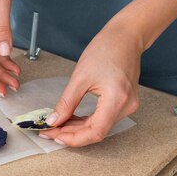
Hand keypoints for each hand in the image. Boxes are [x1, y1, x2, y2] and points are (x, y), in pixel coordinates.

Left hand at [40, 15, 143, 146]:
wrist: (125, 37)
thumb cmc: (106, 49)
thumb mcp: (80, 77)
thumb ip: (66, 102)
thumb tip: (53, 120)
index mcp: (117, 100)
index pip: (95, 132)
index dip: (73, 138)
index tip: (54, 135)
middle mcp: (126, 106)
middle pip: (96, 131)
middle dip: (71, 133)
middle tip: (48, 131)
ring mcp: (127, 105)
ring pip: (99, 126)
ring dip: (77, 128)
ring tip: (56, 125)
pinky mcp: (124, 102)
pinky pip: (103, 118)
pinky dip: (86, 120)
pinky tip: (71, 119)